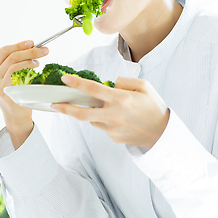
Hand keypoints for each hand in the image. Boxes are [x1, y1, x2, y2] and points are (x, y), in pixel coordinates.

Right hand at [0, 40, 48, 147]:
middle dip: (29, 51)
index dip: (18, 45)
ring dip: (30, 59)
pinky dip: (28, 69)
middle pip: (11, 56)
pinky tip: (36, 69)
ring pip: (14, 64)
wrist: (15, 115)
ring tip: (39, 61)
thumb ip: (15, 62)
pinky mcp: (6, 93)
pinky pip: (18, 76)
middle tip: (44, 50)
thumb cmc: (15, 92)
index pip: (4, 51)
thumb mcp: (9, 76)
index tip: (32, 42)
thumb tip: (33, 47)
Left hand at [51, 75, 169, 147]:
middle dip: (65, 108)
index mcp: (121, 99)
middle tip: (54, 104)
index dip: (77, 83)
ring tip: (106, 108)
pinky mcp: (113, 138)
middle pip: (82, 113)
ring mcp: (112, 128)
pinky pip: (103, 126)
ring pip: (93, 119)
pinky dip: (106, 120)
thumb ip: (125, 81)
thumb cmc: (154, 108)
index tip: (65, 79)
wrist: (162, 134)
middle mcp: (114, 115)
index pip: (93, 90)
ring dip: (92, 112)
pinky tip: (120, 119)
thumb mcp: (144, 86)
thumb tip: (111, 84)